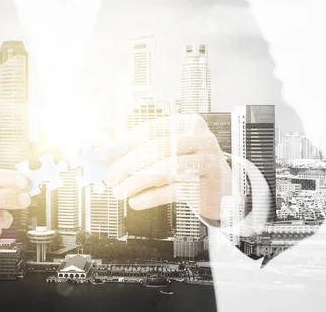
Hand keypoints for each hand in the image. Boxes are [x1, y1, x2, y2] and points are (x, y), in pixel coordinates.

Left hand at [102, 114, 231, 221]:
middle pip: (157, 148)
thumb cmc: (189, 162)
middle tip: (109, 177)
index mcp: (187, 123)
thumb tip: (101, 141)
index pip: (150, 129)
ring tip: (119, 192)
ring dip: (136, 182)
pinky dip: (151, 197)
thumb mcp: (166, 147)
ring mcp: (207, 162)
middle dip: (128, 164)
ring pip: (166, 169)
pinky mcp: (208, 187)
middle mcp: (200, 139)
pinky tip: (136, 201)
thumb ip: (135, 143)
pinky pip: (175, 191)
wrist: (224, 186)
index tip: (104, 155)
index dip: (123, 142)